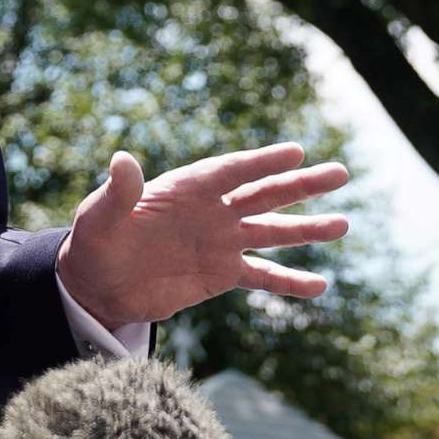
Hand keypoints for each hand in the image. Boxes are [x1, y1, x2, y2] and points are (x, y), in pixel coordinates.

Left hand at [54, 143, 351, 329]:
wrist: (98, 285)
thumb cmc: (95, 242)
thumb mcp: (100, 216)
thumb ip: (118, 192)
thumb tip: (122, 161)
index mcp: (188, 188)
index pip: (232, 170)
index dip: (262, 161)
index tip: (295, 152)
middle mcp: (213, 210)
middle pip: (265, 193)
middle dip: (302, 184)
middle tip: (341, 173)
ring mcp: (222, 242)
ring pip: (273, 232)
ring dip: (307, 229)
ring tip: (342, 225)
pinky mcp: (222, 274)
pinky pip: (263, 276)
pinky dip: (290, 282)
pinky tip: (320, 286)